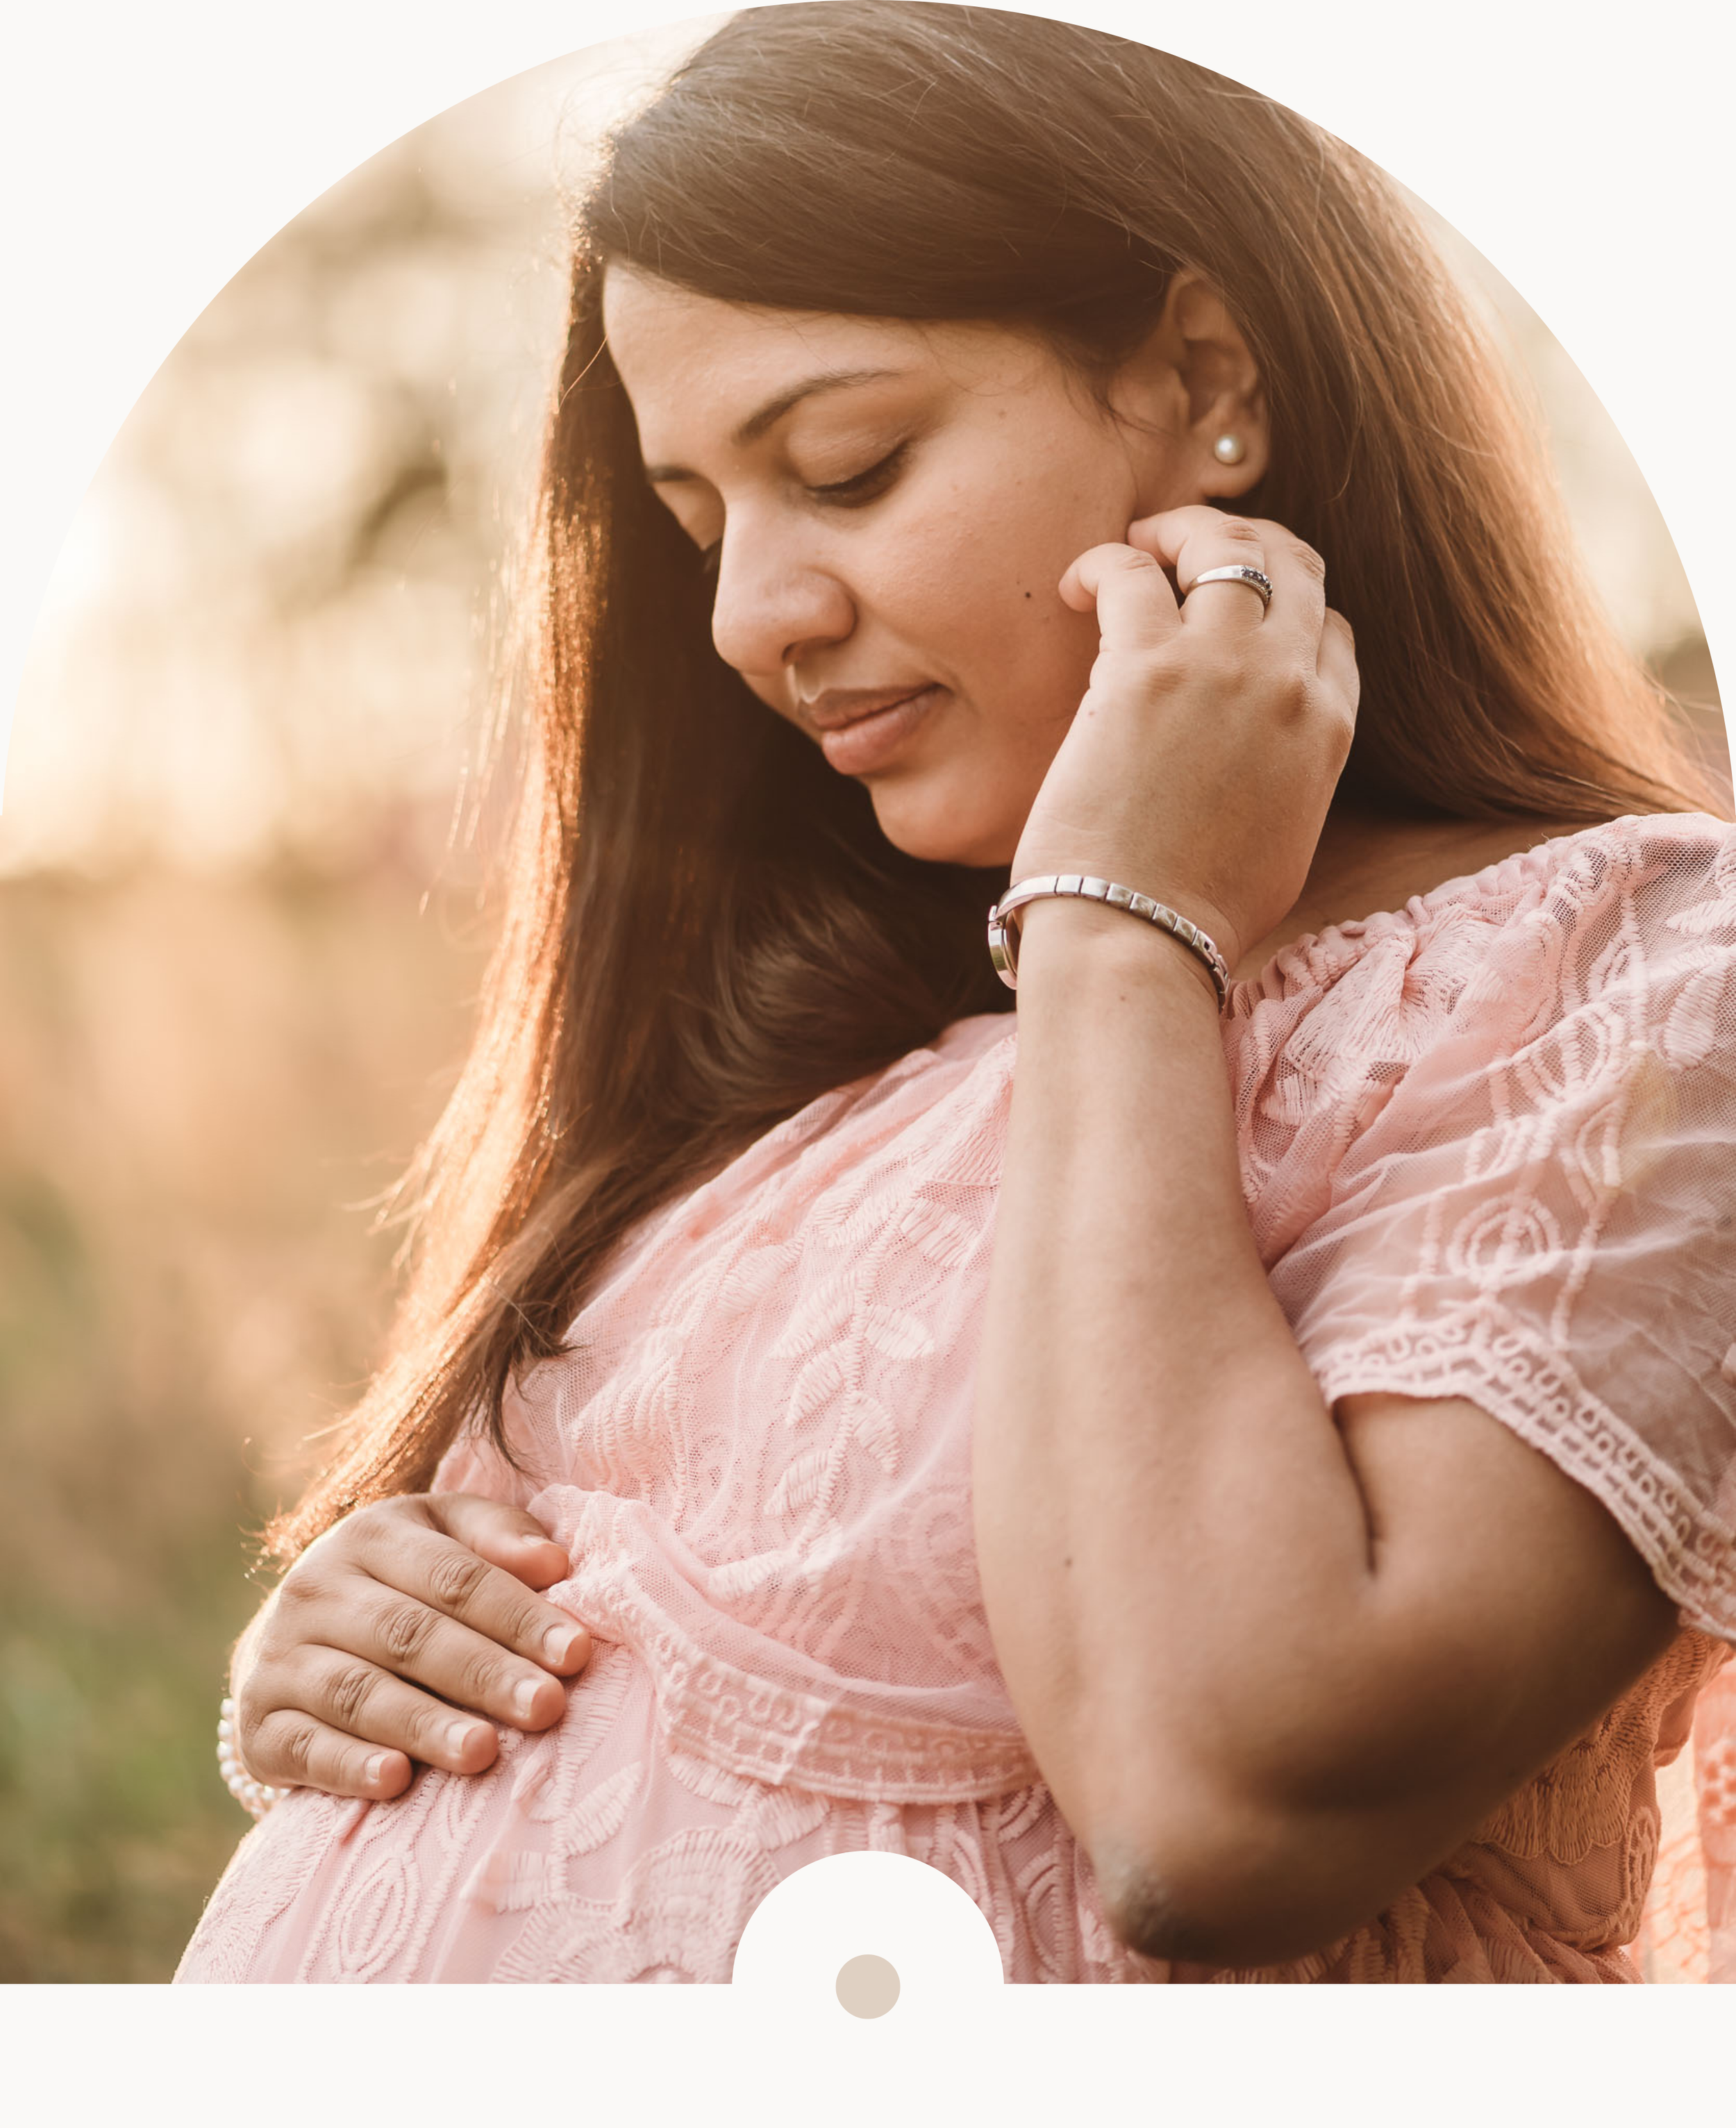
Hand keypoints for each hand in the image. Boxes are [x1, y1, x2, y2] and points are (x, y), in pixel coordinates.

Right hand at [231, 1493, 591, 1799]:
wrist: (291, 1637)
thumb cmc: (402, 1583)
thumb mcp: (445, 1537)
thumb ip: (500, 1537)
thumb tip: (555, 1562)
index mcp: (372, 1535)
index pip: (455, 1576)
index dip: (519, 1615)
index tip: (577, 1653)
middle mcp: (316, 1589)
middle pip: (410, 1634)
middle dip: (485, 1673)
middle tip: (547, 1707)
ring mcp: (279, 1658)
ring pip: (359, 1691)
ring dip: (423, 1724)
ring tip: (482, 1753)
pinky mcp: (256, 1726)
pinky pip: (302, 1747)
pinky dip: (347, 1765)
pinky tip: (393, 1782)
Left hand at [1009, 507, 1358, 973]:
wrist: (1140, 940)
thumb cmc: (1194, 915)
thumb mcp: (1280, 842)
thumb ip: (1286, 777)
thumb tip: (1252, 760)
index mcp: (1330, 729)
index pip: (1329, 628)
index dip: (1283, 606)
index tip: (1231, 612)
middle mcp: (1289, 684)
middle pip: (1290, 564)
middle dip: (1239, 541)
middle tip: (1181, 550)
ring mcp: (1222, 667)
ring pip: (1220, 544)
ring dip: (1175, 532)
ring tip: (1134, 546)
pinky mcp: (1144, 668)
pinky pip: (1130, 572)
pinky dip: (1103, 562)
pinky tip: (1073, 587)